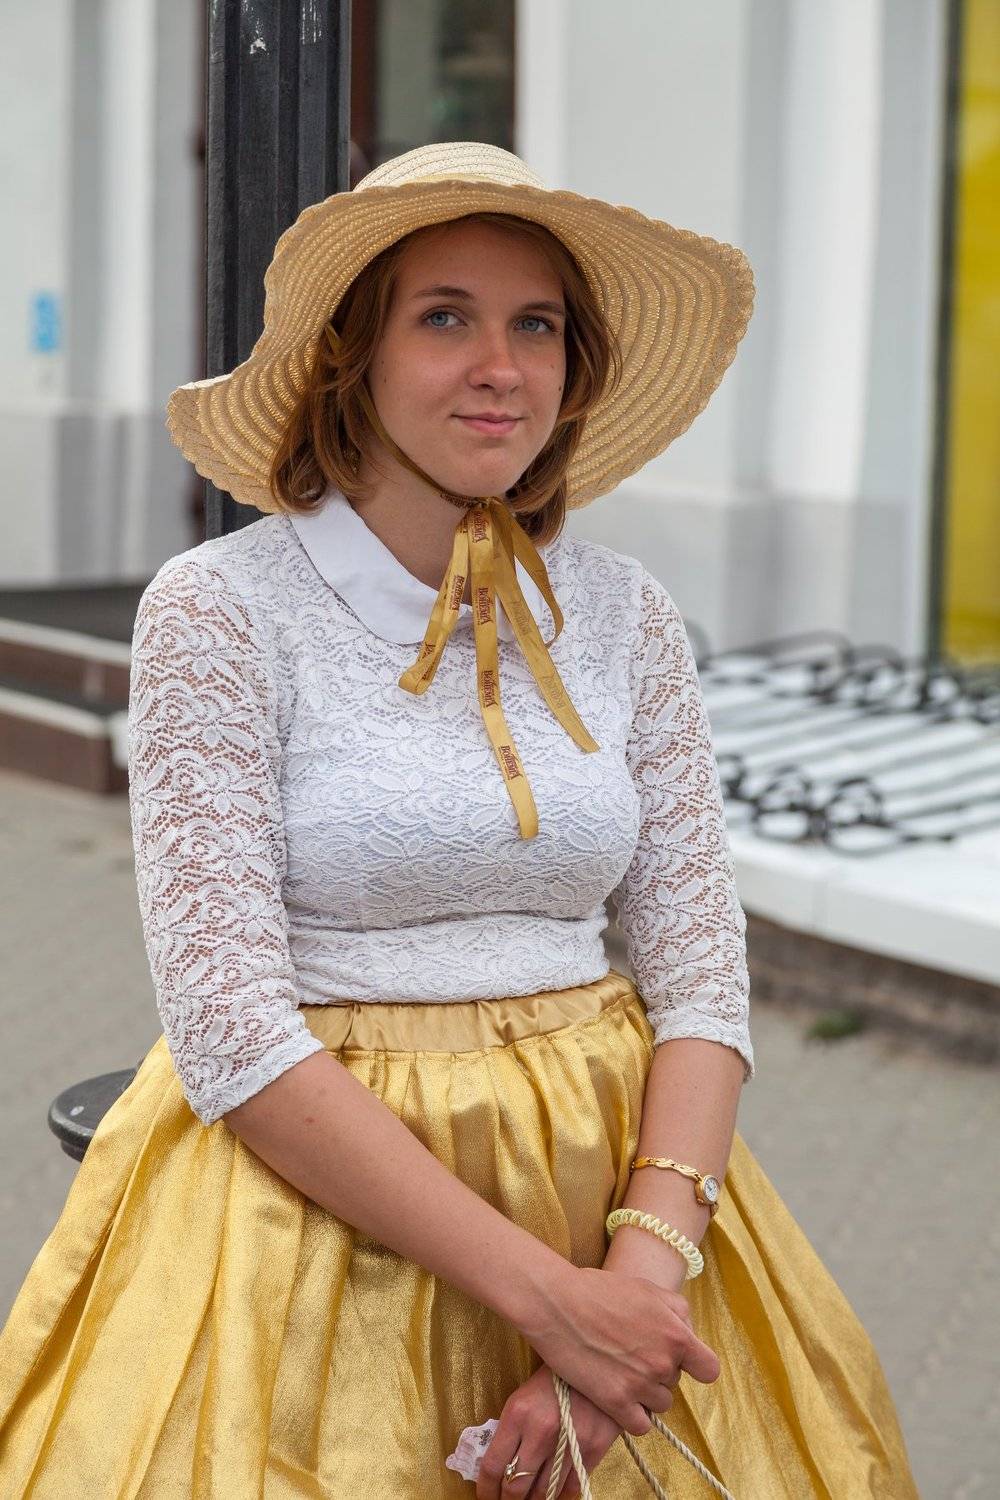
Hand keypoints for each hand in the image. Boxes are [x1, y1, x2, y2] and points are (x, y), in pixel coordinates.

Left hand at [475, 1360, 647, 1498]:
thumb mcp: (526, 1393)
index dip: (485, 1488)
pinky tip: (554, 1493)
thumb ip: (513, 1427)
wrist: (599, 1357)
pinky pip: (572, 1488)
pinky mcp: (593, 1449)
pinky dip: (560, 1496)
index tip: (485, 1496)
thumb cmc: (557, 1374)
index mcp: (518, 1412)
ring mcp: (568, 1442)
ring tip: (529, 1499)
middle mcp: (540, 1430)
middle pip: (516, 1486)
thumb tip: (500, 1463)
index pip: (493, 1465)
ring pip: (544, 1492)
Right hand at [520, 1264, 718, 1436]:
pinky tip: (616, 1396)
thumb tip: (688, 1333)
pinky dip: (631, 1415)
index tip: (680, 1361)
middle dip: (658, 1371)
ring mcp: (640, 1384)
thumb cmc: (600, 1290)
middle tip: (631, 1353)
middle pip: (675, 1383)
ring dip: (644, 1393)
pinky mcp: (615, 1402)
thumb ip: (677, 1311)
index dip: (695, 1366)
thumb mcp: (648, 1288)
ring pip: (659, 1405)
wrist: (557, 1303)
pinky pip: (640, 1425)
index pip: (709, 1369)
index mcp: (676, 1334)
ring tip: (620, 1371)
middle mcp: (663, 1362)